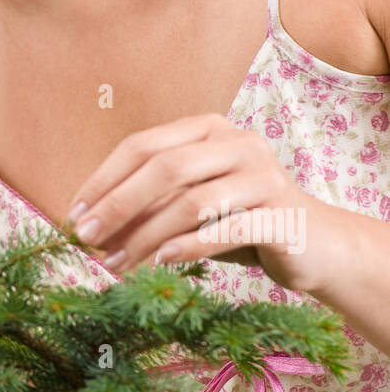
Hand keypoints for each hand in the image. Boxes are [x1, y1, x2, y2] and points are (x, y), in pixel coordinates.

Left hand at [64, 112, 334, 293]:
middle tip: (86, 238)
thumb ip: (152, 203)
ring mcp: (263, 175)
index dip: (104, 179)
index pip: (143, 145)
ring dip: (145, 235)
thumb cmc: (241, 220)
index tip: (74, 213)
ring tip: (116, 262)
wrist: (317, 245)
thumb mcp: (193, 203)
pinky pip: (226, 229)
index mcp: (208, 128)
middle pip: (164, 167)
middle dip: (117, 204)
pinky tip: (161, 262)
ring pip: (192, 201)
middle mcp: (237, 142)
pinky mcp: (282, 214)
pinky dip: (188, 246)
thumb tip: (90, 223)